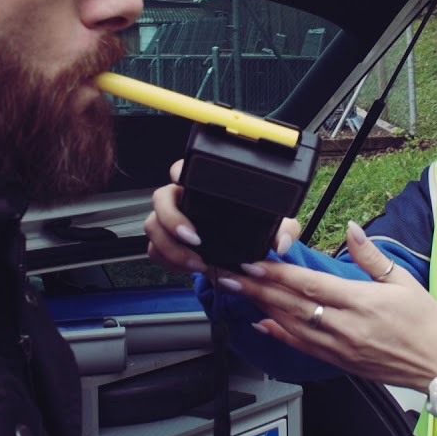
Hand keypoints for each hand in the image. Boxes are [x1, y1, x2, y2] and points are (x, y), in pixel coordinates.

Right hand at [144, 159, 300, 273]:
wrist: (241, 253)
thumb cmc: (251, 227)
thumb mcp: (273, 224)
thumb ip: (283, 229)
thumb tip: (281, 243)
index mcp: (201, 185)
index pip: (183, 168)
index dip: (178, 171)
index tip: (181, 180)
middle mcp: (182, 200)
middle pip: (160, 199)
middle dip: (171, 220)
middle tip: (194, 238)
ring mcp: (170, 221)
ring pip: (153, 227)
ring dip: (172, 248)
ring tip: (197, 262)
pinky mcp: (166, 243)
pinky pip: (155, 250)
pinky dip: (169, 261)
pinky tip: (189, 267)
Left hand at [219, 220, 436, 391]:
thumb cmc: (425, 322)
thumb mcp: (402, 280)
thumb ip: (371, 255)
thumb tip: (352, 229)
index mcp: (361, 302)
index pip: (310, 284)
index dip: (278, 273)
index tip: (255, 261)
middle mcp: (346, 326)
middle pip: (292, 304)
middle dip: (258, 287)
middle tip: (232, 274)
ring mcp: (341, 347)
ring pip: (292, 325)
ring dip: (262, 307)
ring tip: (240, 292)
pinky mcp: (340, 361)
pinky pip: (303, 347)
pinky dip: (279, 334)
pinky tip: (262, 323)